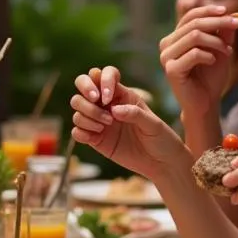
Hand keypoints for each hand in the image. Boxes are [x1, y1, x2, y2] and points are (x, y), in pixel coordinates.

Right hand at [69, 66, 188, 176]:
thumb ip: (134, 114)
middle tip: (97, 102)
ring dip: (88, 115)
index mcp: (122, 94)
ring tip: (105, 127)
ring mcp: (99, 121)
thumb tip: (113, 110)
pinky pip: (77, 131)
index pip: (104, 74)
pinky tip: (95, 138)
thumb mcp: (153, 124)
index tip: (107, 98)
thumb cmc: (160, 139)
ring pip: (77, 107)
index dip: (102, 80)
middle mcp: (107, 104)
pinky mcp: (94, 139)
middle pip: (83, 85)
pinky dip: (81, 133)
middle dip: (85, 91)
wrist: (160, 163)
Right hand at [159, 6, 237, 116]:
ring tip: (228, 51)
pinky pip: (194, 54)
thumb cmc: (211, 77)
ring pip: (194, 36)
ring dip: (216, 41)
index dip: (209, 10)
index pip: (190, 16)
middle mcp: (167, 45)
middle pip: (194, 24)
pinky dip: (209, 55)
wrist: (205, 103)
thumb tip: (231, 11)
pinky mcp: (171, 70)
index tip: (230, 11)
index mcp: (175, 38)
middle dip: (219, 22)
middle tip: (237, 24)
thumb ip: (223, 31)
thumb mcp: (220, 49)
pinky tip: (214, 62)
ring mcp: (166, 57)